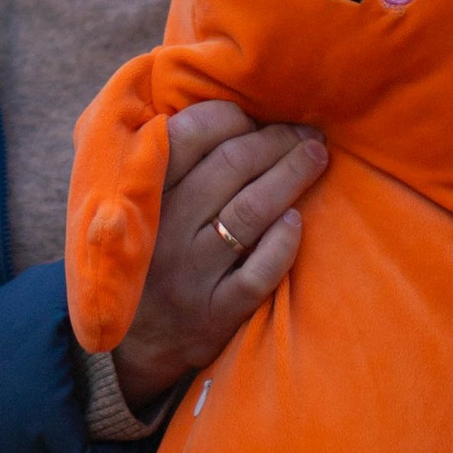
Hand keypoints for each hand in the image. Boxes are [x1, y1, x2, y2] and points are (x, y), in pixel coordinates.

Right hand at [109, 101, 327, 417]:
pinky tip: (296, 219)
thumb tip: (222, 107)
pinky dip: (283, 241)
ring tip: (316, 157)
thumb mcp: (137, 207)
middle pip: (233, 166)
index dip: (232, 117)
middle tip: (306, 132)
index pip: (189, 136)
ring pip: (252, 211)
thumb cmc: (149, 256)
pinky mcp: (217, 312)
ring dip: (292, 175)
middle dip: (277, 140)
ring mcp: (193, 274)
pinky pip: (260, 271)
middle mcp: (166, 231)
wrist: (136, 345)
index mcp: (143, 196)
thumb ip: (163, 163)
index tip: (258, 116)